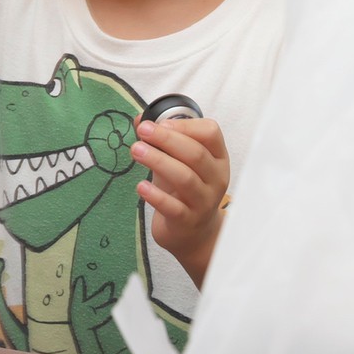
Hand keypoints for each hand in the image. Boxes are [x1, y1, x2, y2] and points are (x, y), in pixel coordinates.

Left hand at [130, 116, 229, 286]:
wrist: (194, 234)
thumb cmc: (184, 191)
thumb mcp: (176, 162)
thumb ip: (160, 141)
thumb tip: (140, 119)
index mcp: (217, 158)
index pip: (211, 134)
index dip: (185, 125)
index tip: (160, 123)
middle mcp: (216, 179)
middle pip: (196, 154)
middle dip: (167, 139)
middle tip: (143, 131)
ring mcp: (204, 202)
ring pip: (185, 178)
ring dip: (158, 161)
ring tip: (135, 150)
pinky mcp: (188, 221)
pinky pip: (174, 207)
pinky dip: (156, 195)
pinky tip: (140, 186)